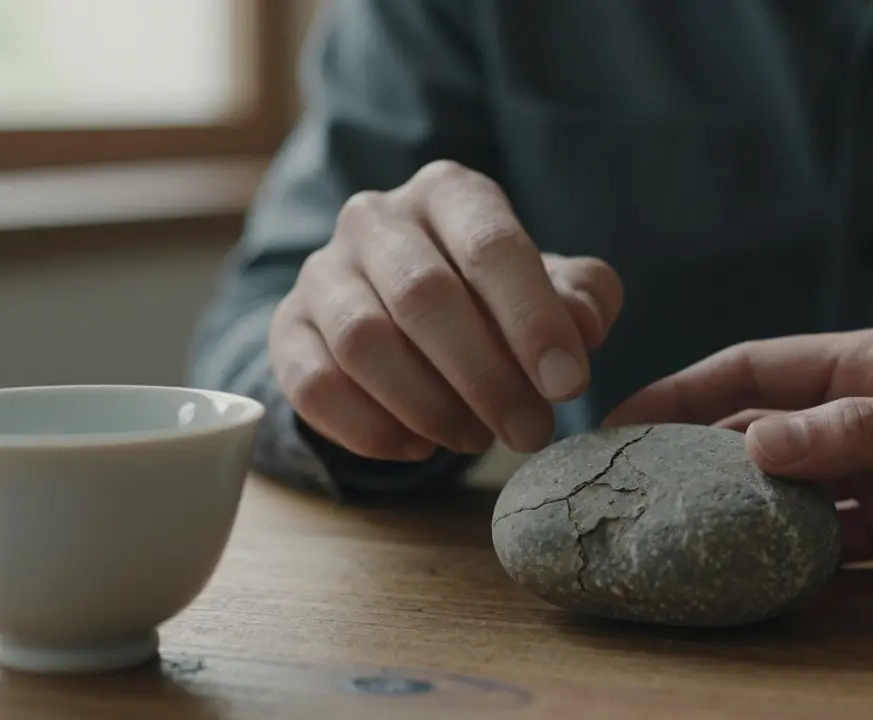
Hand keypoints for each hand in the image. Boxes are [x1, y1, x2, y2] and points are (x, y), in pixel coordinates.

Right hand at [269, 161, 622, 460]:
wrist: (407, 313)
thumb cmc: (494, 296)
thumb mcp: (551, 287)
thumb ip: (582, 297)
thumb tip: (584, 326)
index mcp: (450, 193)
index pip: (492, 246)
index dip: (533, 320)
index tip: (568, 385)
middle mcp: (376, 218)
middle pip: (424, 296)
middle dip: (486, 377)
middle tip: (530, 432)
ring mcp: (322, 272)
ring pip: (363, 343)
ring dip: (429, 406)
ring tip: (477, 439)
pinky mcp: (287, 330)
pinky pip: (314, 385)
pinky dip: (371, 429)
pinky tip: (419, 448)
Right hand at [605, 326, 872, 594]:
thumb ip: (860, 433)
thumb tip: (753, 444)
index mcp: (871, 365)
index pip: (758, 369)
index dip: (687, 389)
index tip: (623, 416)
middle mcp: (864, 418)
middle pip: (760, 431)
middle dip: (695, 453)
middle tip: (630, 485)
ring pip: (787, 491)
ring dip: (737, 509)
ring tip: (672, 532)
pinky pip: (828, 544)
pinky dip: (789, 558)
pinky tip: (751, 573)